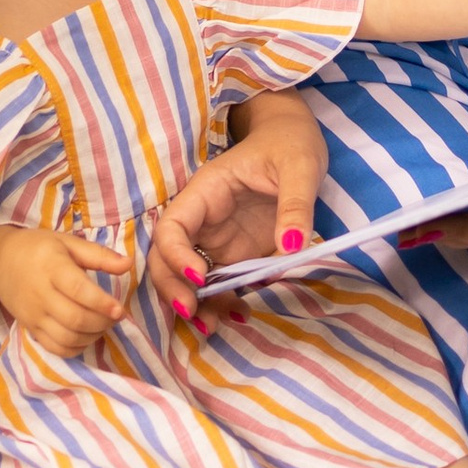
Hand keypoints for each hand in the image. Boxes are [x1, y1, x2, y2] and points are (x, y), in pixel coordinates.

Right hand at [0, 226, 135, 357]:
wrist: (1, 262)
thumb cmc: (39, 248)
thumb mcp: (68, 243)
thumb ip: (99, 255)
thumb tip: (129, 264)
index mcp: (52, 267)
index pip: (78, 290)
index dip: (101, 303)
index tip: (119, 309)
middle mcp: (41, 294)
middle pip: (75, 319)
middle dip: (102, 323)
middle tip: (116, 316)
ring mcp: (34, 315)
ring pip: (67, 337)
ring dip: (92, 336)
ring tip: (103, 325)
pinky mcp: (30, 329)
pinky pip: (55, 348)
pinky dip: (76, 348)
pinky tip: (86, 335)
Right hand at [150, 112, 327, 315]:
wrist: (296, 141)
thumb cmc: (290, 144)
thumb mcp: (299, 166)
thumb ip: (295, 205)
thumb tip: (290, 248)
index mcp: (206, 192)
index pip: (172, 227)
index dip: (175, 255)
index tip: (199, 277)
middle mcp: (204, 220)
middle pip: (167, 258)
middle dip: (173, 288)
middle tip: (195, 313)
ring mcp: (217, 239)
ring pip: (188, 278)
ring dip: (196, 303)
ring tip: (214, 327)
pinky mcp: (235, 253)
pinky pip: (218, 283)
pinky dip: (221, 302)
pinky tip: (239, 313)